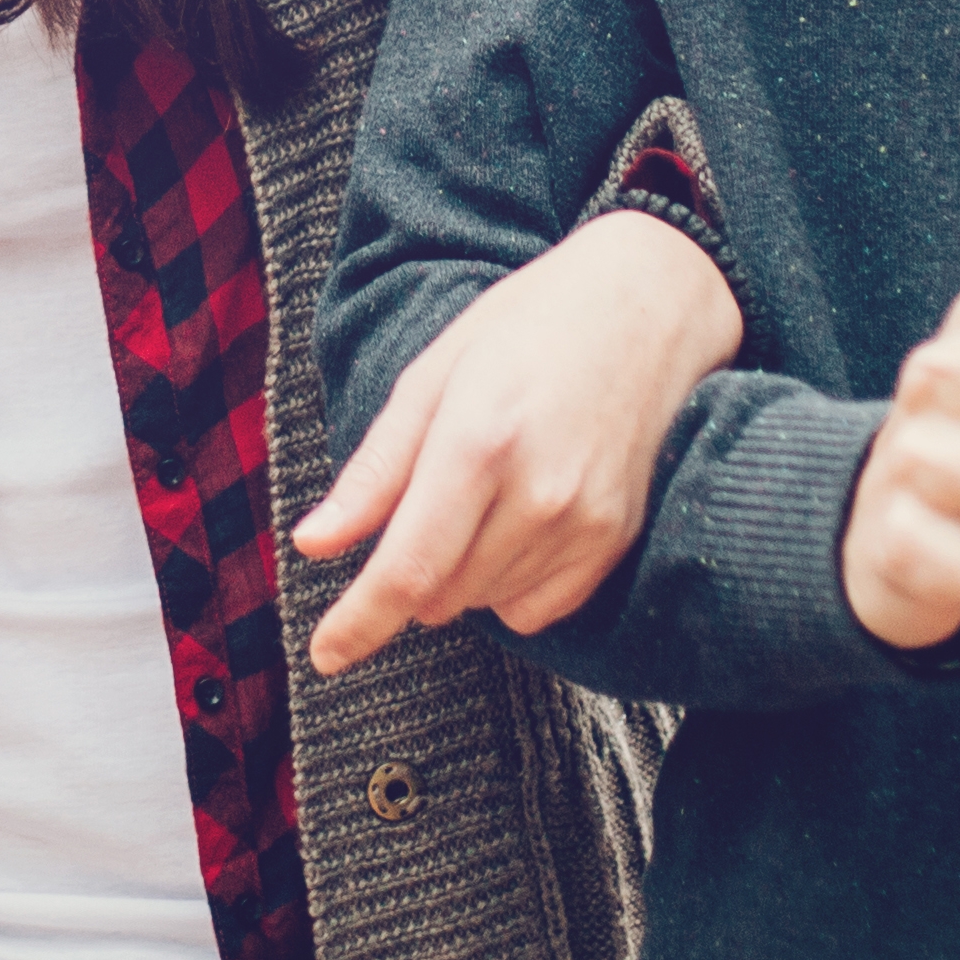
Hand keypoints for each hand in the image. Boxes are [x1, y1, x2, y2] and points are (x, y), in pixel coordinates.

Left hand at [296, 213, 743, 675]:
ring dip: (457, 574)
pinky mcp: (617, 540)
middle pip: (440, 595)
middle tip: (425, 498)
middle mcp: (539, 494)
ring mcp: (587, 523)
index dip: (358, 623)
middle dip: (408, 571)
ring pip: (484, 604)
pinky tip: (514, 522)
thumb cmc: (529, 327)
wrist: (646, 307)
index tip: (324, 653)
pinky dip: (507, 585)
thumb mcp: (430, 378)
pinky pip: (539, 609)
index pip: (408, 569)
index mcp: (478, 443)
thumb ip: (373, 473)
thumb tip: (313, 544)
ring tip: (481, 490)